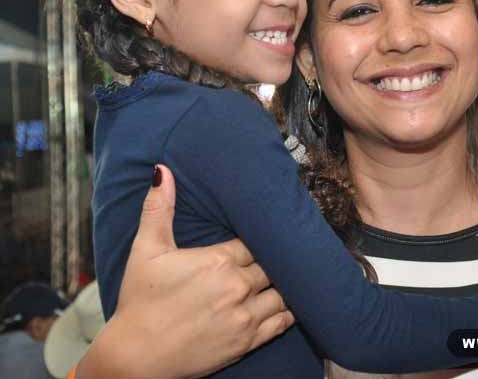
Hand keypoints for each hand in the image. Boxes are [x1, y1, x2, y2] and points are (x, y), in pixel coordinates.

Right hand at [77, 164, 293, 378]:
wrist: (135, 357)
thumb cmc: (139, 302)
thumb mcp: (146, 251)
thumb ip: (158, 209)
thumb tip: (161, 171)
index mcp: (218, 261)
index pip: (256, 241)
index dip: (262, 237)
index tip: (268, 232)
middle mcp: (237, 286)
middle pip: (273, 264)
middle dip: (276, 259)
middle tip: (286, 252)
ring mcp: (244, 316)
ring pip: (283, 292)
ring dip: (285, 285)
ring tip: (290, 276)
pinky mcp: (247, 342)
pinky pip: (282, 322)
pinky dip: (288, 312)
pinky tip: (290, 304)